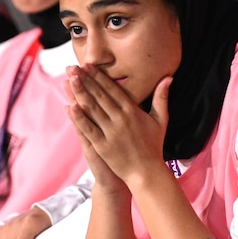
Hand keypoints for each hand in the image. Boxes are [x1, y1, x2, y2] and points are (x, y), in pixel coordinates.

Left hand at [65, 64, 170, 186]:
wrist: (147, 172)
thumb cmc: (154, 146)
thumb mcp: (161, 120)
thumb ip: (161, 97)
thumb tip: (168, 77)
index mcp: (132, 111)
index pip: (112, 90)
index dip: (99, 77)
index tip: (88, 65)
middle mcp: (121, 119)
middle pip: (100, 96)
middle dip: (85, 80)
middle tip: (72, 67)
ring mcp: (111, 133)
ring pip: (92, 109)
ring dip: (79, 93)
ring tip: (69, 79)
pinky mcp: (103, 146)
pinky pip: (89, 129)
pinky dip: (79, 118)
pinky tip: (70, 106)